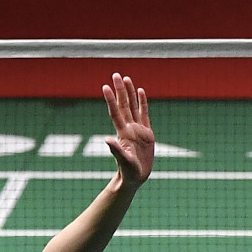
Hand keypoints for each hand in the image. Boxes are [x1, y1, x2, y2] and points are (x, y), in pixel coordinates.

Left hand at [103, 73, 154, 187]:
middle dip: (119, 90)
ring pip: (133, 106)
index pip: (115, 112)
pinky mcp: (146, 133)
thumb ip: (116, 151)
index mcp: (123, 133)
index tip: (105, 87)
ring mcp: (137, 129)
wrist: (135, 178)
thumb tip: (107, 140)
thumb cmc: (128, 172)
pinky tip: (141, 91)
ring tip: (126, 78)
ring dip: (129, 92)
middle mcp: (129, 128)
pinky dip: (142, 102)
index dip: (111, 100)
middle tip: (115, 74)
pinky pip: (144, 113)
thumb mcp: (123, 161)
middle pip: (123, 104)